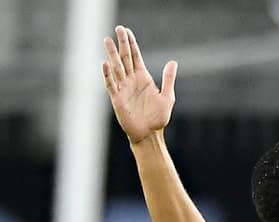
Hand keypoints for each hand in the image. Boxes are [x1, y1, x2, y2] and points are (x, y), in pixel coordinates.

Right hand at [102, 25, 176, 144]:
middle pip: (125, 58)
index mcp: (143, 78)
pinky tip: (106, 64)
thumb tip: (172, 62)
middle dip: (122, 43)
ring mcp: (123, 89)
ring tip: (107, 40)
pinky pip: (111, 85)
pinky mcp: (117, 100)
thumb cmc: (158, 119)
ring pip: (117, 68)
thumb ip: (168, 79)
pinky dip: (108, 75)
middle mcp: (131, 81)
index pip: (135, 56)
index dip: (131, 43)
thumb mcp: (167, 97)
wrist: (149, 135)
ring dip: (112, 54)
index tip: (126, 31)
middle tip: (118, 28)